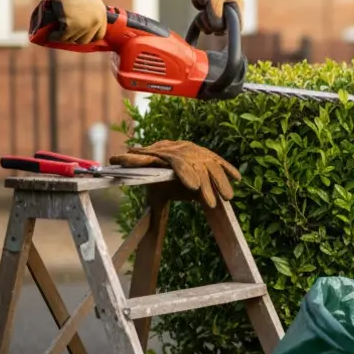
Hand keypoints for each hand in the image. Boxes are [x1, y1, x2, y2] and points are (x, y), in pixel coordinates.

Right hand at [47, 0, 106, 44]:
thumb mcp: (91, 0)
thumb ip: (92, 12)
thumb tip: (85, 22)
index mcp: (102, 15)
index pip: (100, 34)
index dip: (89, 37)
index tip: (81, 36)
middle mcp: (96, 21)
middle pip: (86, 39)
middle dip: (76, 38)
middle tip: (68, 35)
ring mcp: (85, 25)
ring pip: (74, 39)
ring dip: (65, 37)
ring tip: (58, 33)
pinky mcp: (72, 26)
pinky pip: (63, 37)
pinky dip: (55, 36)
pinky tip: (51, 35)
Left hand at [109, 140, 240, 207]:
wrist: (161, 155)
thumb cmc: (150, 166)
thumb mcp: (140, 163)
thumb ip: (133, 163)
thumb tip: (115, 159)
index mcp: (168, 150)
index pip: (179, 162)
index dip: (187, 174)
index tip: (192, 187)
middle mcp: (185, 149)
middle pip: (199, 167)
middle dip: (207, 186)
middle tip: (213, 203)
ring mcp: (198, 152)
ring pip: (212, 166)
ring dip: (221, 182)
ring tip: (227, 198)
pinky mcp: (207, 156)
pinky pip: (220, 162)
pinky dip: (229, 169)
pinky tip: (238, 178)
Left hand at [180, 0, 244, 35]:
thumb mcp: (214, 1)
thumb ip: (217, 16)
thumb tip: (217, 29)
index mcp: (238, 5)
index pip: (239, 25)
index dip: (229, 29)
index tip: (217, 26)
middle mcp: (233, 11)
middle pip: (226, 29)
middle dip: (214, 25)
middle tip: (207, 14)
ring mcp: (223, 15)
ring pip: (216, 30)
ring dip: (206, 24)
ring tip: (202, 12)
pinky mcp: (214, 17)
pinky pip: (209, 28)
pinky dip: (202, 24)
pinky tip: (200, 15)